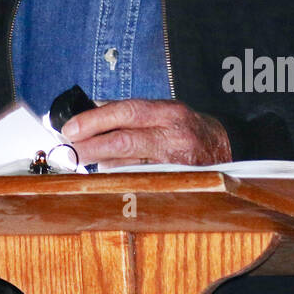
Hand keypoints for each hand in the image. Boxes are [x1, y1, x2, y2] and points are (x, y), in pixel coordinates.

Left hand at [60, 99, 231, 167]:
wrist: (224, 149)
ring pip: (129, 165)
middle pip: (125, 140)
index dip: (95, 119)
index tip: (71, 128)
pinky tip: (106, 170)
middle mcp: (174, 135)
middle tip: (70, 150)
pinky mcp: (174, 183)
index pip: (127, 111)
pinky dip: (119, 174)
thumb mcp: (162, 111)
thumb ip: (129, 111)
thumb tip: (89, 111)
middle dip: (92, 146)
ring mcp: (176, 162)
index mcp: (168, 112)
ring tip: (82, 159)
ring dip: (101, 162)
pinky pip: (139, 179)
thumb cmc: (186, 127)